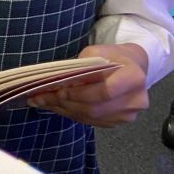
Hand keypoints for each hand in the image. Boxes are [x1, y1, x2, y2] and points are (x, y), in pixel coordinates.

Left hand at [27, 43, 148, 125]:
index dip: (80, 93)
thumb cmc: (113, 56)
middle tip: (39, 97)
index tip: (58, 90)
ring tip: (41, 102)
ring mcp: (127, 115)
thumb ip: (81, 66)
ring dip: (63, 110)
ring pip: (90, 117)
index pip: (105, 91)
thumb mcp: (97, 52)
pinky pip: (90, 121)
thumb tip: (57, 81)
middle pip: (94, 107)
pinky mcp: (117, 122)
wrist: (133, 68)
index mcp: (134, 78)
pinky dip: (71, 114)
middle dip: (63, 102)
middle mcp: (135, 100)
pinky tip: (56, 106)